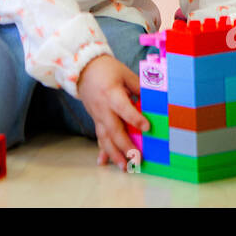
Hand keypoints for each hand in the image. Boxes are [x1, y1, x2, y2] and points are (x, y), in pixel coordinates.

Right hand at [77, 55, 149, 170]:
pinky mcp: (95, 119)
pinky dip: (102, 150)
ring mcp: (97, 115)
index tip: (147, 127)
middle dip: (126, 147)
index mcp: (111, 93)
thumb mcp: (124, 73)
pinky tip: (103, 162)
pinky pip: (99, 136)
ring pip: (105, 138)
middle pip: (114, 130)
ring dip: (114, 154)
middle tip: (137, 159)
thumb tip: (153, 101)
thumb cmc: (106, 69)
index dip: (135, 118)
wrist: (82, 68)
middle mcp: (103, 108)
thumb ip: (139, 88)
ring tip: (124, 167)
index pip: (124, 108)